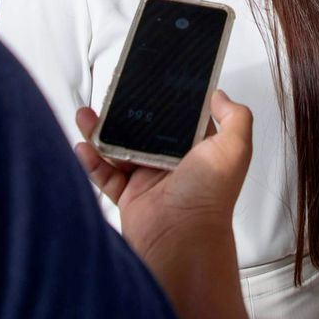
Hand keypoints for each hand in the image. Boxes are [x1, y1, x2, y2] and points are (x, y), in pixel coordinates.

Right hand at [74, 91, 252, 264]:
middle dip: (124, 113)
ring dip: (101, 132)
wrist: (180, 238)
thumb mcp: (234, 149)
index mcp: (196, 148)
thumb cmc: (208, 197)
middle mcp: (171, 162)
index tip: (145, 80)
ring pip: (119, 147)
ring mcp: (147, 178)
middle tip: (109, 96)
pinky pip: (105, 174)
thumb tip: (220, 95)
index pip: (176, 116)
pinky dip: (91, 161)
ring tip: (87, 117)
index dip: (162, 99)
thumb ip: (235, 118)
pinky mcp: (128, 195)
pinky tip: (83, 146)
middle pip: (142, 129)